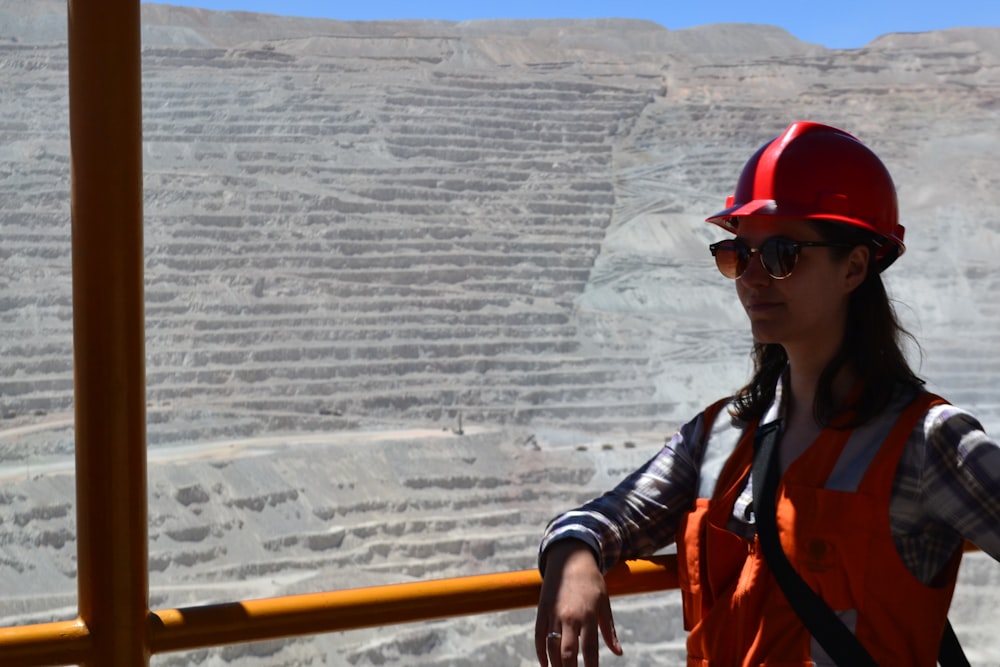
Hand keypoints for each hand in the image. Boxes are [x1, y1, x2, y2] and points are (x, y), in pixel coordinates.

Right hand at [534, 540, 622, 666]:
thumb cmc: (591, 582)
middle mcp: (570, 616)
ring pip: (551, 647)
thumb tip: (618, 653)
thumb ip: (609, 630)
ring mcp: (553, 614)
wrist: (569, 558)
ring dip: (555, 665)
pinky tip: (545, 665)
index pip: (590, 650)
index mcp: (589, 615)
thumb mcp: (604, 603)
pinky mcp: (542, 611)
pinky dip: (540, 653)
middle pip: (568, 652)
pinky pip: (539, 636)